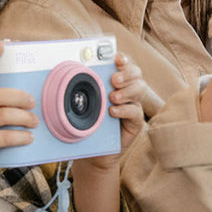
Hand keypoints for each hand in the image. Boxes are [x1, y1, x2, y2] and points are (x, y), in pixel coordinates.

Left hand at [82, 54, 157, 171]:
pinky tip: (113, 112)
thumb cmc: (89, 124)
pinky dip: (125, 110)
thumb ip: (85, 88)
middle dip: (127, 73)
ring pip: (140, 89)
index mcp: (116, 82)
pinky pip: (136, 111)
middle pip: (137, 74)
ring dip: (127, 91)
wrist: (94, 153)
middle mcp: (128, 91)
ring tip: (112, 97)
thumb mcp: (85, 103)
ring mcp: (133, 105)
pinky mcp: (136, 122)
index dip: (124, 59)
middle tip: (114, 80)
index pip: (125, 65)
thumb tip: (71, 69)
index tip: (117, 58)